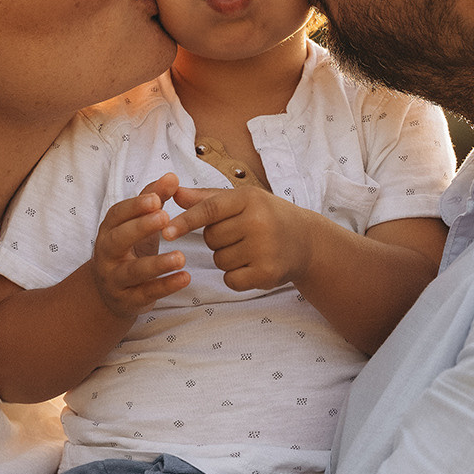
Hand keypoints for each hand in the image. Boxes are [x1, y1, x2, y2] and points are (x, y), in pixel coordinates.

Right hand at [89, 173, 190, 317]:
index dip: (135, 206)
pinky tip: (185, 278)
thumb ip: (154, 199)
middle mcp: (106, 254)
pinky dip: (166, 286)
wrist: (111, 293)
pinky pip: (146, 293)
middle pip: (118, 239)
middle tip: (165, 217)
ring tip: (181, 257)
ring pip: (133, 271)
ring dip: (157, 264)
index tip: (156, 198)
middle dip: (140, 228)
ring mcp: (115, 278)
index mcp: (109, 230)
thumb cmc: (130, 250)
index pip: (117, 215)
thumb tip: (172, 177)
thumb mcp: (139, 224)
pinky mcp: (128, 300)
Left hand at [163, 184, 324, 293]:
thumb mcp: (242, 200)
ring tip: (250, 249)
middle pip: (211, 239)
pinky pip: (231, 280)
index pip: (209, 210)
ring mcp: (265, 249)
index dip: (186, 221)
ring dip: (227, 259)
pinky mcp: (267, 274)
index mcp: (249, 199)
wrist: (306, 242)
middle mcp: (258, 222)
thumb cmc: (267, 216)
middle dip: (217, 240)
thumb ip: (206, 198)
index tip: (166, 232)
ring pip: (219, 261)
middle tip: (241, 234)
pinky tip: (253, 265)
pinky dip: (236, 277)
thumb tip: (174, 193)